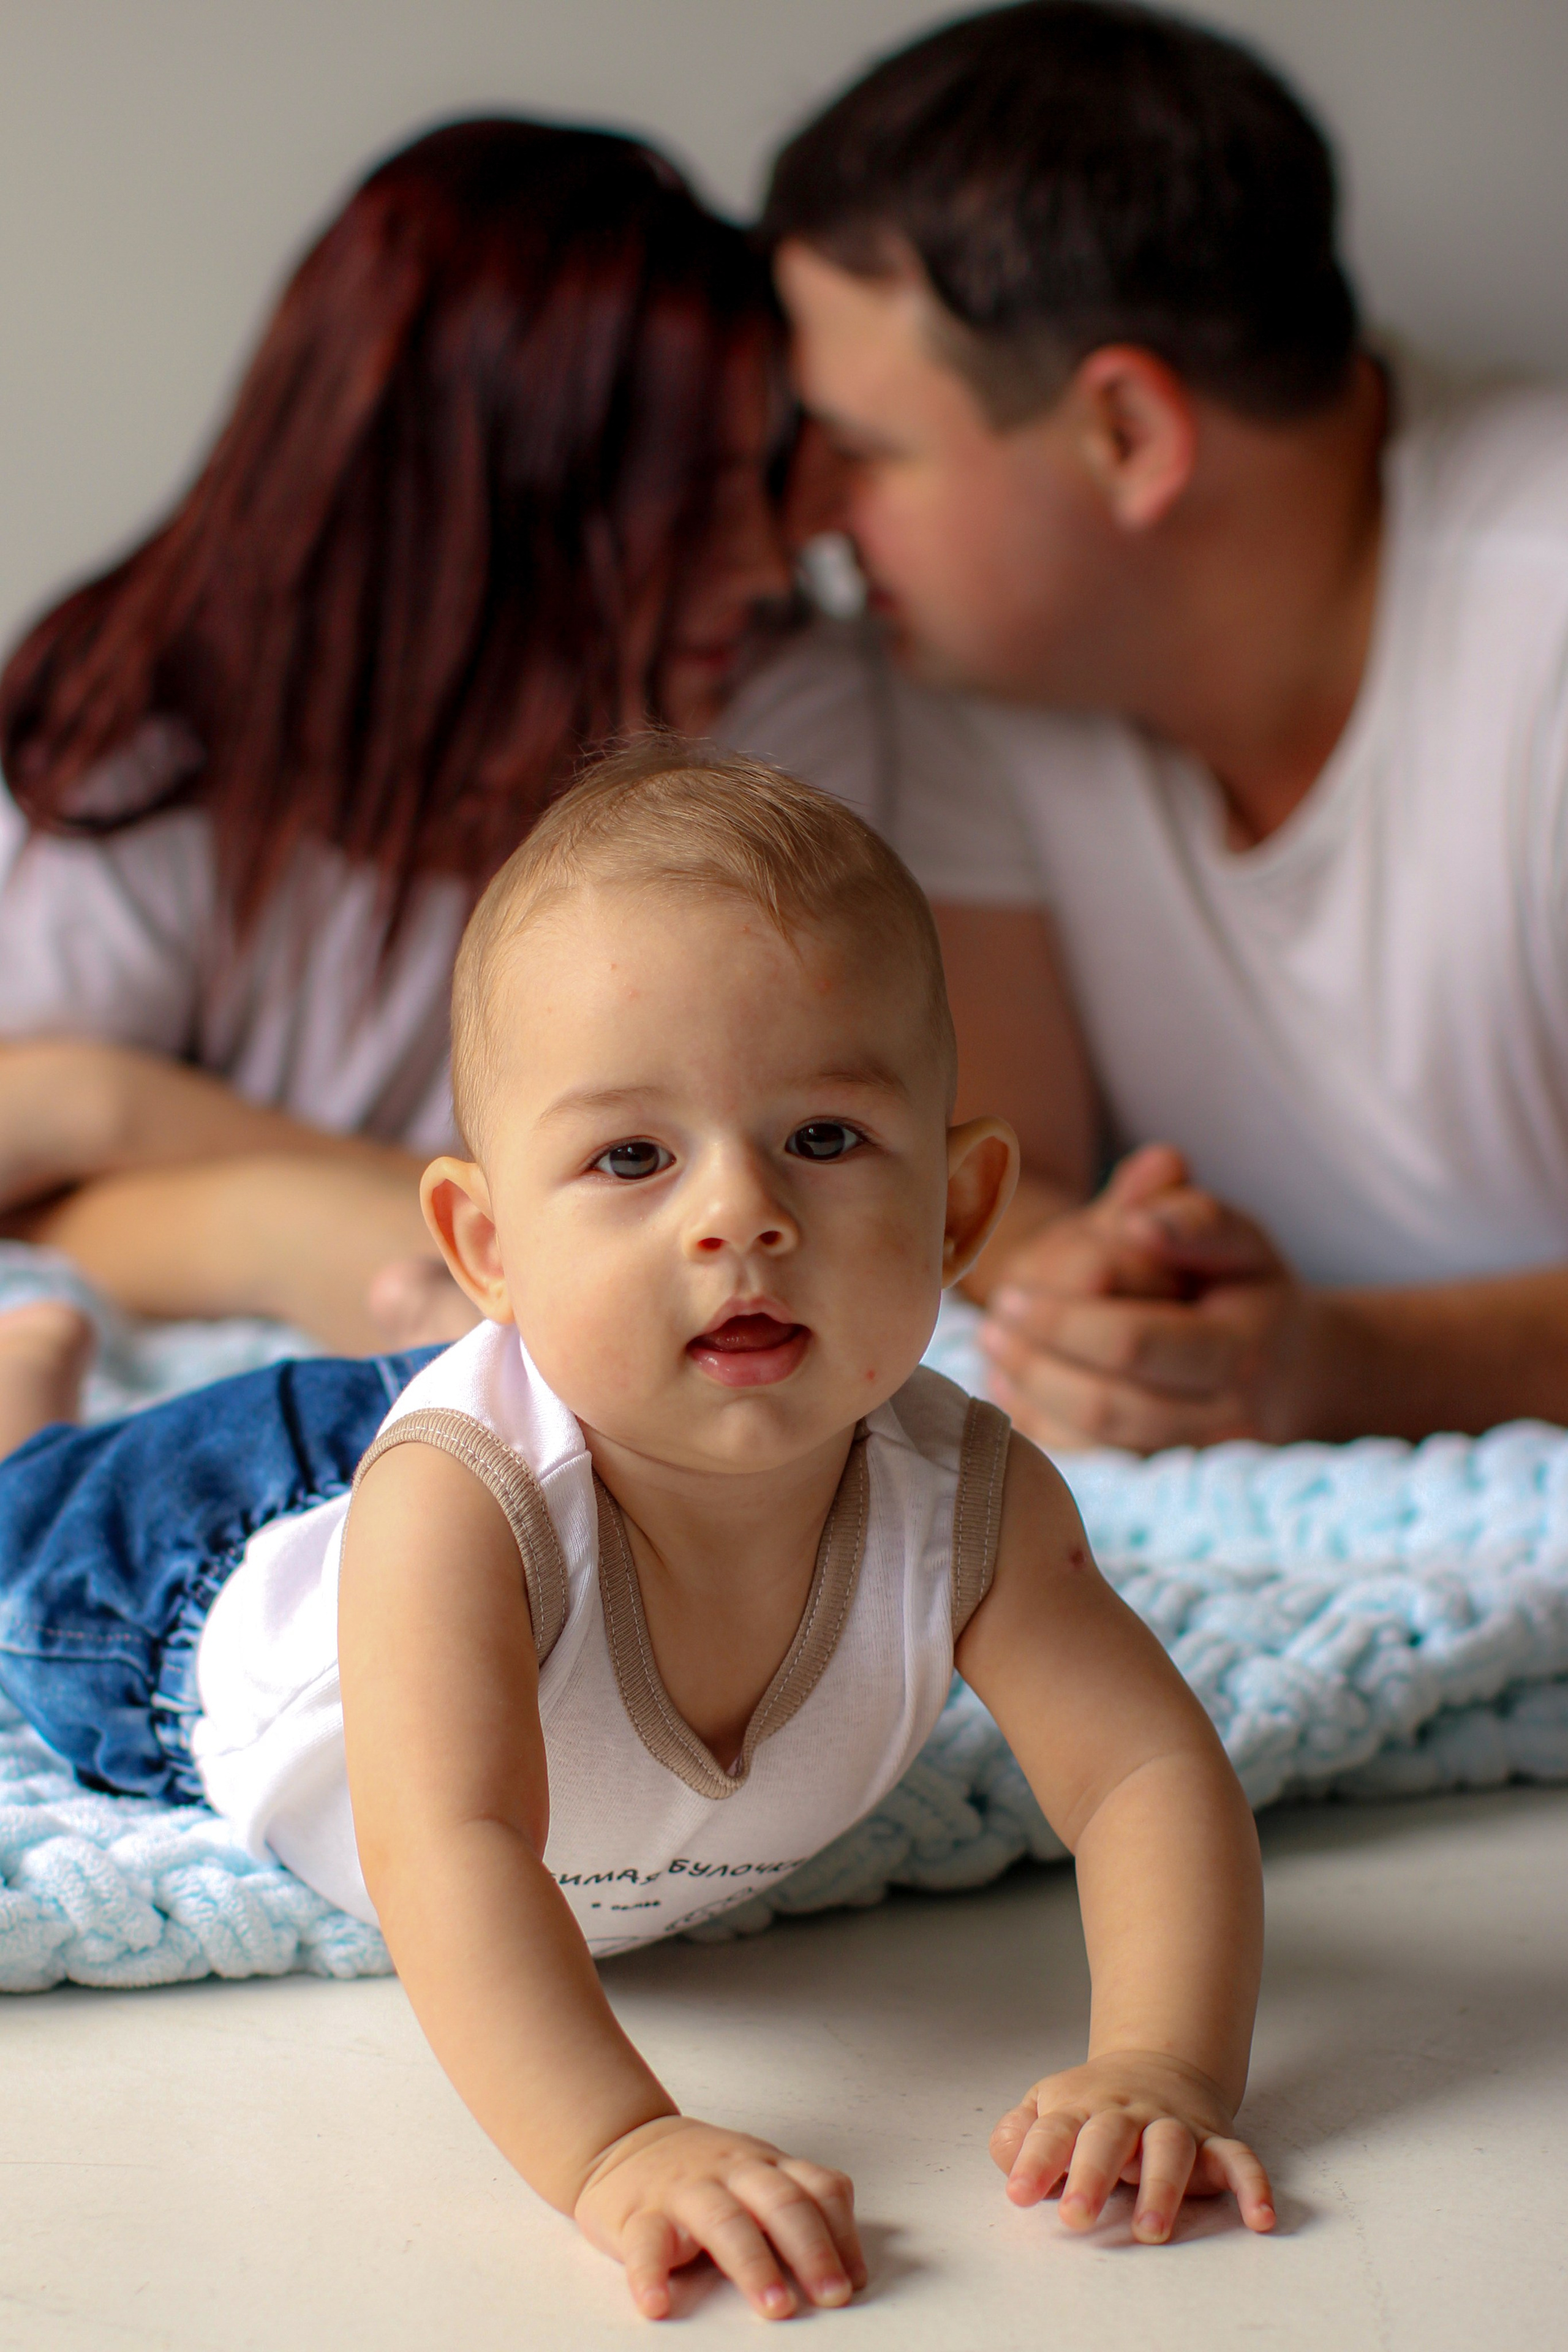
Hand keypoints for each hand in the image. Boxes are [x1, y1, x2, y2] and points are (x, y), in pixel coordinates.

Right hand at [574, 2114, 866, 2321]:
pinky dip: (650, 2274)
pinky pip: (645, 2243)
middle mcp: (731, 2171)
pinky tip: (658, 2303)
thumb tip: (851, 2272)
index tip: (854, 2280)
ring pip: (724, 2220)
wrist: (624, 2142)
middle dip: (811, 2249)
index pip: (817, 2188)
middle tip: (831, 2295)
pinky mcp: (638, 2215)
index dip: (841, 2233)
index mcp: (766, 2165)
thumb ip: (799, 2205)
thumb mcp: (757, 2173)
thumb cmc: (704, 2171)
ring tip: (774, 2303)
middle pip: (780, 2202)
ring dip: (753, 2263)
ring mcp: (685, 2190)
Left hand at [979, 1144, 1328, 1450]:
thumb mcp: (1235, 1237)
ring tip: (992, 1350)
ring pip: (1097, 1444)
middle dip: (1038, 1364)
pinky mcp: (1165, 1478)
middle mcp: (1224, 1417)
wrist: (1285, 1367)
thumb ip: (1193, 1217)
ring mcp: (1194, 1457)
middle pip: (1108, 1405)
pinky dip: (1043, 1429)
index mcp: (1243, 1348)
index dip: (1063, 1321)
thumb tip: (1140, 1221)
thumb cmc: (1244, 1286)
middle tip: (990, 1326)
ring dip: (1033, 1396)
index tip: (1009, 1291)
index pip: (1135, 1343)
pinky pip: (1093, 1467)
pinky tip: (1011, 1388)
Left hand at [991, 2051, 1274, 2241]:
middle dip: (1092, 2177)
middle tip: (1076, 2216)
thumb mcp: (1046, 2107)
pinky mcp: (1213, 2140)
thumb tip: (1009, 2160)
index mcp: (1080, 2108)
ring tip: (1150, 2231)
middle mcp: (1127, 2114)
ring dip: (1162, 2189)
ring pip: (1170, 2149)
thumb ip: (1019, 2136)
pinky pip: (1238, 2159)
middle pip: (1108, 2138)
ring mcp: (1172, 2125)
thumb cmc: (1094, 2103)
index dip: (1034, 2161)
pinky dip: (1252, 2185)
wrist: (1158, 2063)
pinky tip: (1258, 2217)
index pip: (1053, 2131)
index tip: (1019, 2194)